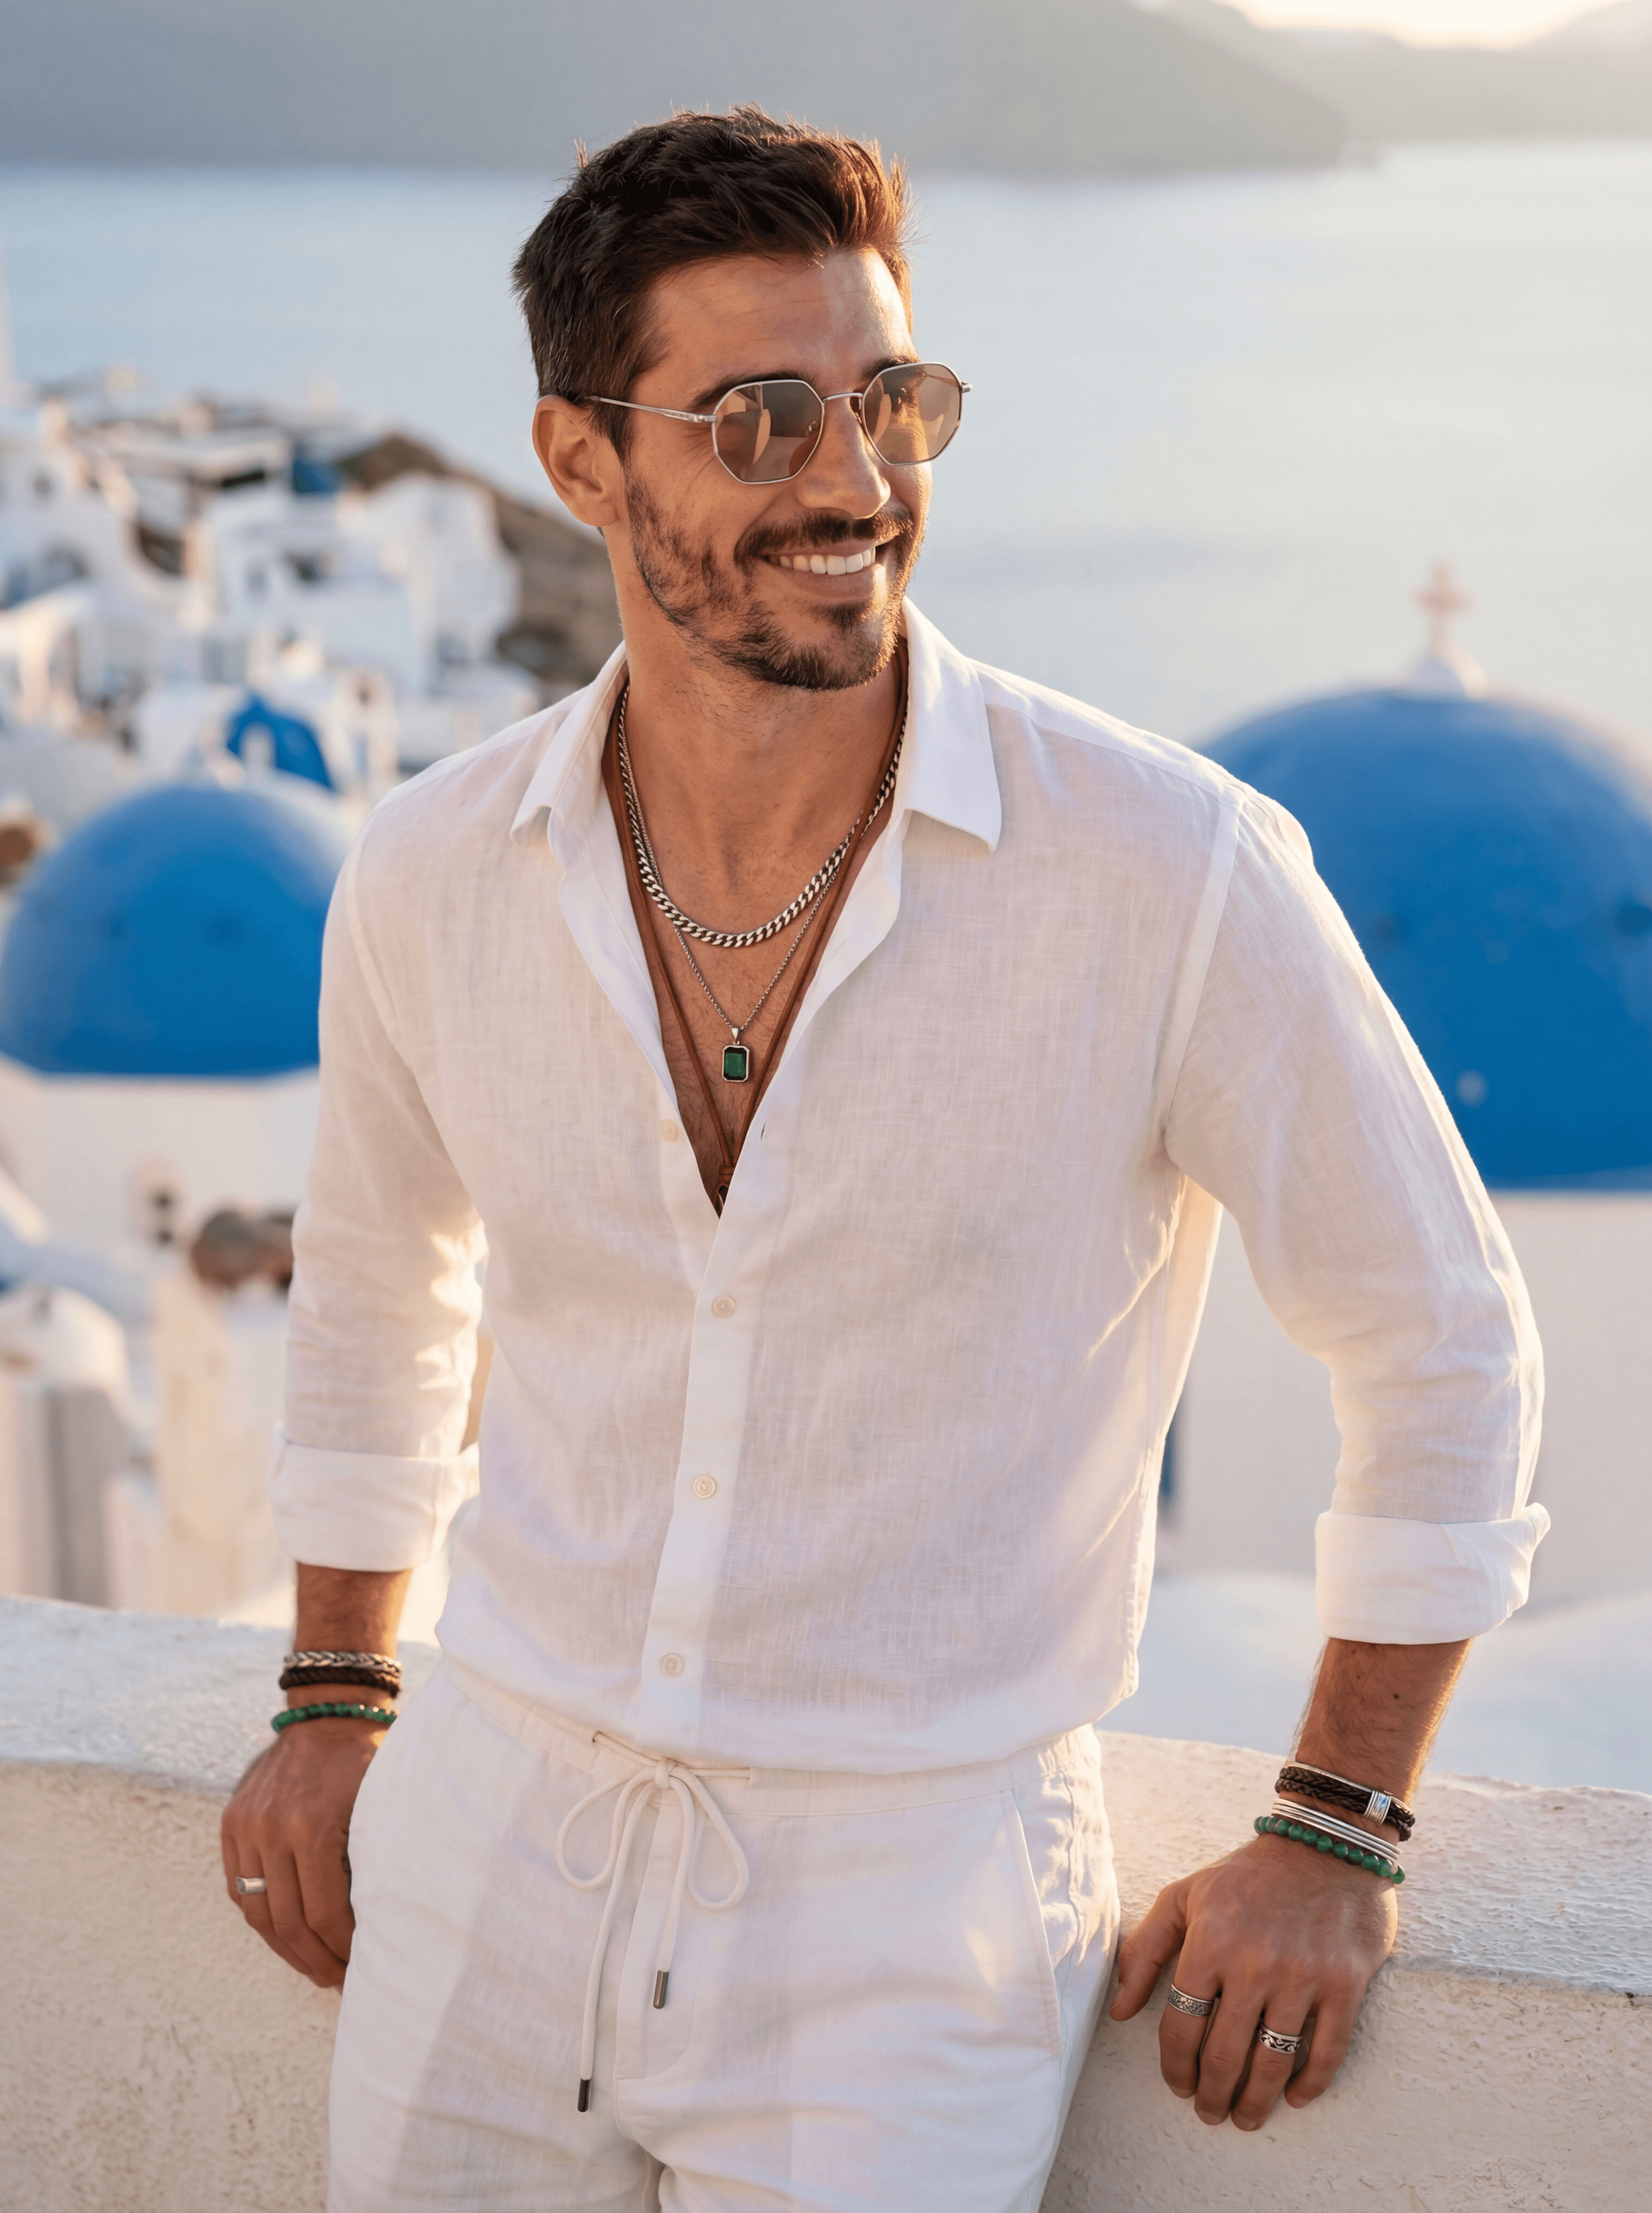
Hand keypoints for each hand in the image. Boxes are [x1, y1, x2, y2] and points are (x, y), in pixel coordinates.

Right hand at [219, 1716, 387, 1988]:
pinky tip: (283, 1936)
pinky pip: (238, 1887)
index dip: (342, 1949)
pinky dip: (259, 1916)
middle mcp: (272, 1828)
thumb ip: (372, 1863)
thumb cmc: (369, 1761)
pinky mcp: (232, 1822)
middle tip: (337, 1982)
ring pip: (256, 1910)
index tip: (361, 1968)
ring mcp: (246, 1825)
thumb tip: (379, 1930)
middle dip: (315, 1960)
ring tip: (311, 1967)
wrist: (329, 1712)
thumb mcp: (380, 1808)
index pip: (324, 1912)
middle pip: (287, 1920)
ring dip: (284, 1948)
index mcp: (313, 1826)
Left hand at [1107, 1833, 1396, 2129]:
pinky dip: (1310, 2084)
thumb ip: (1146, 1949)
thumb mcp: (1184, 1896)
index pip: (1181, 2025)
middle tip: (1209, 2113)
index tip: (1178, 2086)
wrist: (1324, 1846)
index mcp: (1209, 1943)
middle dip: (1212, 2095)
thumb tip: (1119, 2010)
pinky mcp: (1344, 1984)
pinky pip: (1326, 2052)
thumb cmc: (1246, 1876)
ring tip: (1244, 2117)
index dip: (1175, 2066)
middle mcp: (1254, 1964)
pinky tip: (1294, 2098)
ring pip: (1272, 2062)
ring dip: (1255, 2102)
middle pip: (1224, 2054)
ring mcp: (1302, 1976)